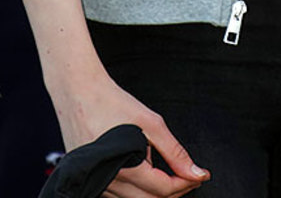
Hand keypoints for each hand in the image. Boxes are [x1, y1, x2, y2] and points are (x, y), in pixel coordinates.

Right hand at [54, 72, 209, 197]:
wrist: (78, 93)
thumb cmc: (114, 103)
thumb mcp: (151, 123)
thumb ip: (175, 152)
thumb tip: (197, 173)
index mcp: (125, 169)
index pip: (164, 189)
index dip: (185, 183)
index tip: (202, 175)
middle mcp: (108, 182)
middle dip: (175, 190)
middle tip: (191, 176)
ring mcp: (97, 183)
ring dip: (155, 192)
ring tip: (172, 174)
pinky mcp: (90, 180)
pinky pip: (117, 195)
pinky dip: (136, 190)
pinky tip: (147, 175)